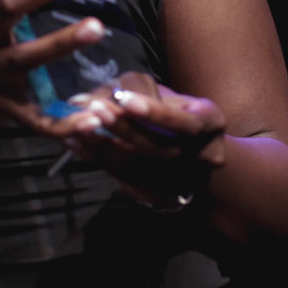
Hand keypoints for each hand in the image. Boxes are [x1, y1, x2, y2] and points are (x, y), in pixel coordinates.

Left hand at [61, 75, 227, 208]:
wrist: (194, 161)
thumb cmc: (175, 116)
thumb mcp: (166, 96)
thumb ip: (136, 92)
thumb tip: (94, 93)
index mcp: (210, 123)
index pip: (186, 122)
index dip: (155, 113)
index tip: (124, 99)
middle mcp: (203, 156)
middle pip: (160, 147)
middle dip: (123, 128)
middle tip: (93, 110)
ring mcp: (182, 182)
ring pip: (139, 167)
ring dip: (103, 146)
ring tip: (77, 127)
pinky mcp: (158, 196)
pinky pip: (124, 178)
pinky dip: (98, 159)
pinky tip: (77, 144)